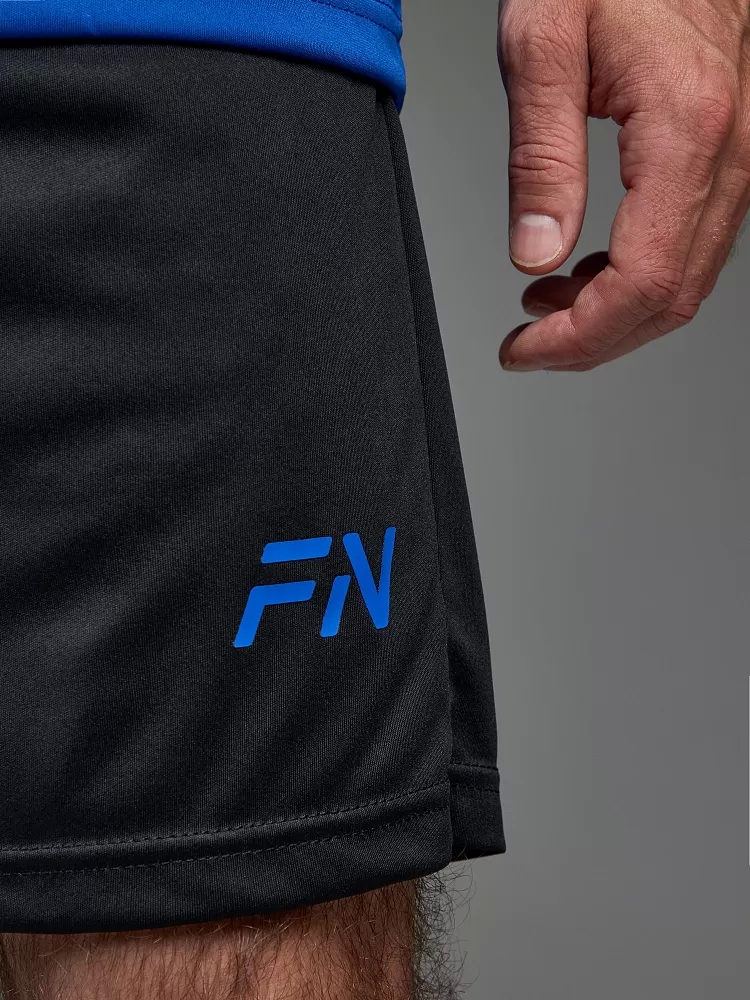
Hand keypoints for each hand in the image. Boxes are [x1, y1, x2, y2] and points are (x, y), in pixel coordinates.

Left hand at [497, 0, 749, 371]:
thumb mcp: (542, 46)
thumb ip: (540, 158)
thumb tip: (537, 256)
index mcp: (686, 129)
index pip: (642, 282)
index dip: (580, 336)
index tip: (525, 350)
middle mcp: (730, 147)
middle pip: (671, 297)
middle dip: (593, 339)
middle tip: (529, 344)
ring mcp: (739, 150)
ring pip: (686, 279)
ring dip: (612, 311)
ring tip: (544, 302)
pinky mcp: (727, 149)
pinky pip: (691, 242)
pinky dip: (636, 274)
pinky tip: (586, 267)